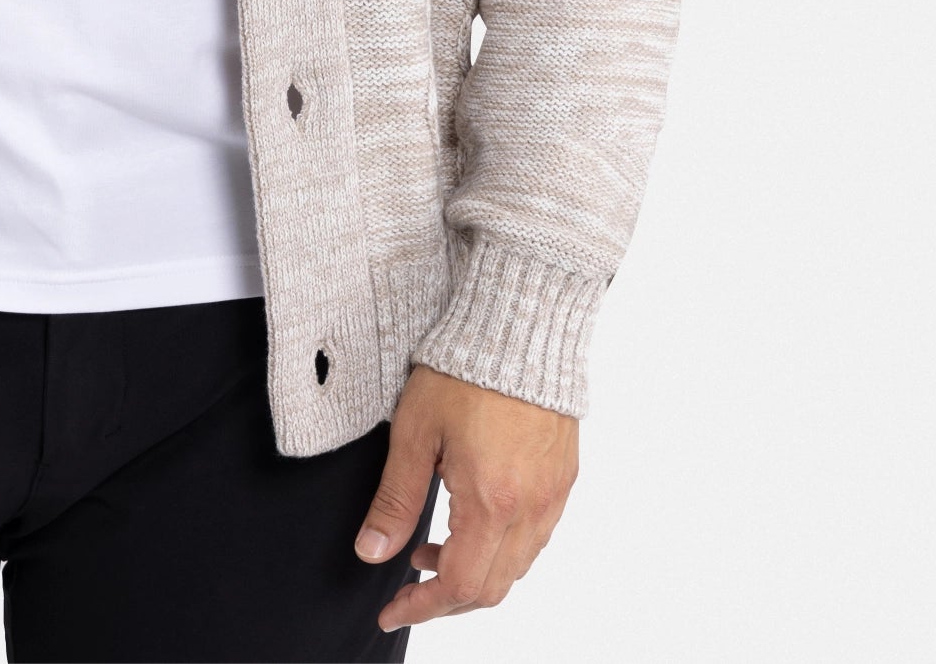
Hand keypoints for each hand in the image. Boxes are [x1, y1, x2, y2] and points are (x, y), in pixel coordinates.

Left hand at [358, 364, 577, 630]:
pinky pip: (535, 538)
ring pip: (516, 568)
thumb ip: (394, 499)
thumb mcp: (415, 432)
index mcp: (491, 502)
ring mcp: (553, 496)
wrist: (520, 324)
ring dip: (474, 574)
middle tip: (407, 584)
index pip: (459, 586)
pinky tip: (471, 521)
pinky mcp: (563, 479)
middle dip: (446, 598)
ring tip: (430, 547)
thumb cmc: (463, 369)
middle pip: (491, 588)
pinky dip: (501, 549)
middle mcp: (530, 509)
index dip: (422, 607)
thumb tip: (372, 552)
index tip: (392, 609)